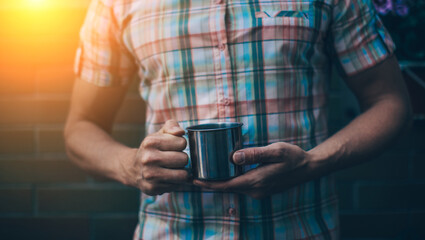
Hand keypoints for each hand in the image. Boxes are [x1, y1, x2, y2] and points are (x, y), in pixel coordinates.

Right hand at [120, 120, 190, 195]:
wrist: (132, 168)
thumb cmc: (152, 149)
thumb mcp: (159, 134)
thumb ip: (172, 126)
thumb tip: (181, 132)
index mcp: (151, 142)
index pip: (182, 142)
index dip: (181, 144)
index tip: (174, 147)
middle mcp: (149, 159)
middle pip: (184, 159)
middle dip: (182, 159)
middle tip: (173, 159)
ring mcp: (150, 175)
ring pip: (183, 175)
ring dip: (181, 172)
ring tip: (172, 168)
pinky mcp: (153, 188)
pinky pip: (177, 186)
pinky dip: (176, 182)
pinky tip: (167, 177)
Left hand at [193, 142, 319, 198]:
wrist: (309, 167)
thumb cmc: (293, 157)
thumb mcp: (276, 151)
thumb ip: (255, 153)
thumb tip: (234, 157)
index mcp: (256, 181)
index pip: (226, 185)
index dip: (208, 184)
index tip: (194, 179)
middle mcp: (255, 190)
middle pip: (227, 188)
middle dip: (210, 182)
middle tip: (195, 173)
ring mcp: (258, 191)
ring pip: (233, 187)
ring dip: (219, 181)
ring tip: (205, 171)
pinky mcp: (261, 188)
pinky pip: (240, 186)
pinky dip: (229, 180)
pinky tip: (224, 171)